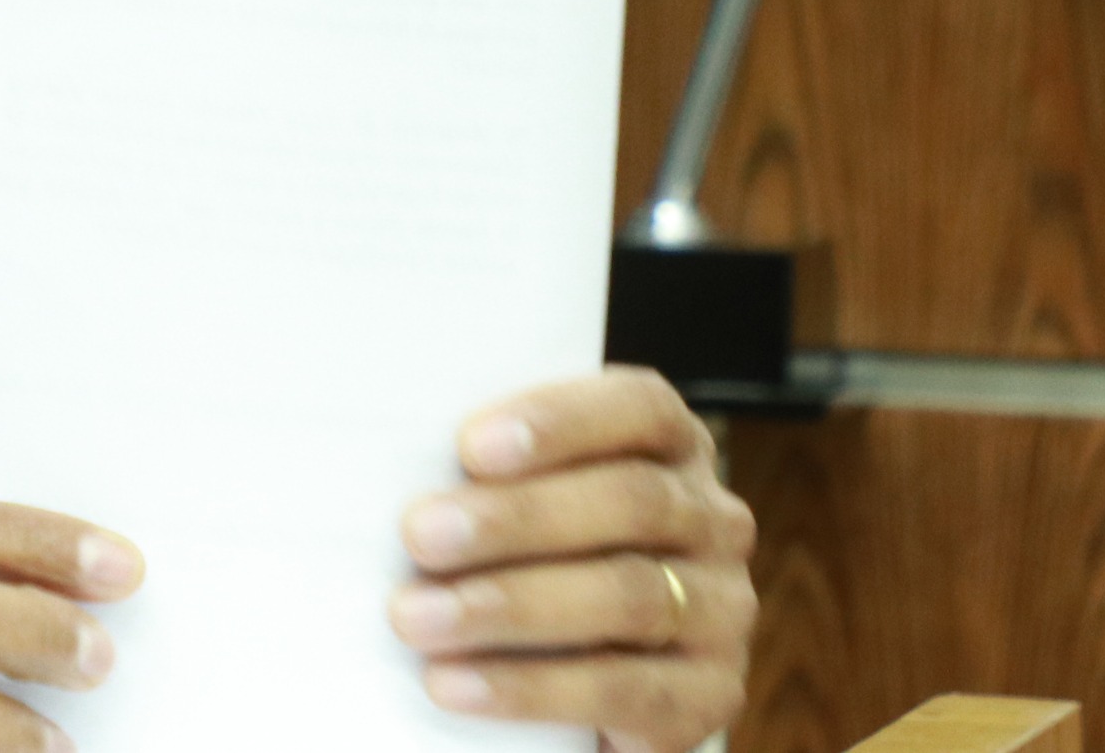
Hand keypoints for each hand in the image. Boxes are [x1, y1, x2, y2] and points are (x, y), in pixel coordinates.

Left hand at [388, 366, 754, 750]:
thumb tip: (383, 460)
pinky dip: (534, 689)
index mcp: (672, 446)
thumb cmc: (543, 550)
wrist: (605, 667)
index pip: (639, 408)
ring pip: (629, 596)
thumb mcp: (533, 492)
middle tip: (420, 535)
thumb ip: (494, 470)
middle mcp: (713, 520)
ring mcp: (722, 609)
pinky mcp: (709, 695)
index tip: (470, 445)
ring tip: (419, 618)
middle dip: (517, 519)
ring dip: (512, 606)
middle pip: (630, 502)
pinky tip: (457, 684)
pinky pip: (627, 692)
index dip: (560, 420)